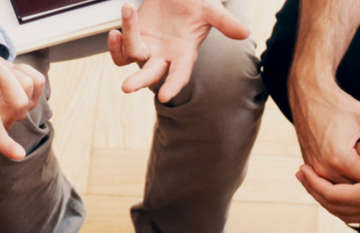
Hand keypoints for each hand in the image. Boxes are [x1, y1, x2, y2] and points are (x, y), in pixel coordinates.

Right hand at [0, 49, 44, 159]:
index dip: (8, 147)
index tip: (18, 154)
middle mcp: (6, 119)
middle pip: (18, 100)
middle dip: (5, 76)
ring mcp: (21, 108)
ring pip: (28, 85)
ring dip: (9, 70)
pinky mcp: (32, 95)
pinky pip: (38, 79)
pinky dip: (23, 68)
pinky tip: (10, 71)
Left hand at [107, 0, 247, 102]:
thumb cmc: (196, 3)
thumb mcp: (211, 9)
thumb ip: (225, 22)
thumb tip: (244, 33)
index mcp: (184, 54)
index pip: (179, 74)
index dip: (173, 85)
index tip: (165, 96)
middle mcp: (164, 56)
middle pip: (150, 74)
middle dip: (139, 81)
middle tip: (127, 87)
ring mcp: (148, 48)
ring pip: (130, 58)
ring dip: (122, 48)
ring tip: (119, 29)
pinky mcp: (134, 37)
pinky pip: (121, 48)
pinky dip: (114, 43)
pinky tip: (114, 32)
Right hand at [286, 78, 359, 183]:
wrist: (309, 96)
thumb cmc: (340, 105)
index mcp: (340, 158)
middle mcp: (325, 168)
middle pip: (354, 188)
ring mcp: (315, 170)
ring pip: (341, 188)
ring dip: (356, 186)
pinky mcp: (310, 167)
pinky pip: (330, 182)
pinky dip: (343, 181)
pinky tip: (357, 177)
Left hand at [298, 134, 359, 223]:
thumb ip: (356, 151)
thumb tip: (337, 156)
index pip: (332, 195)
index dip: (313, 183)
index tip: (302, 169)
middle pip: (335, 208)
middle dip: (315, 192)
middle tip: (301, 175)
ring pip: (345, 214)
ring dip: (327, 199)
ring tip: (313, 182)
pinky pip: (358, 213)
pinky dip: (342, 203)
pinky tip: (335, 188)